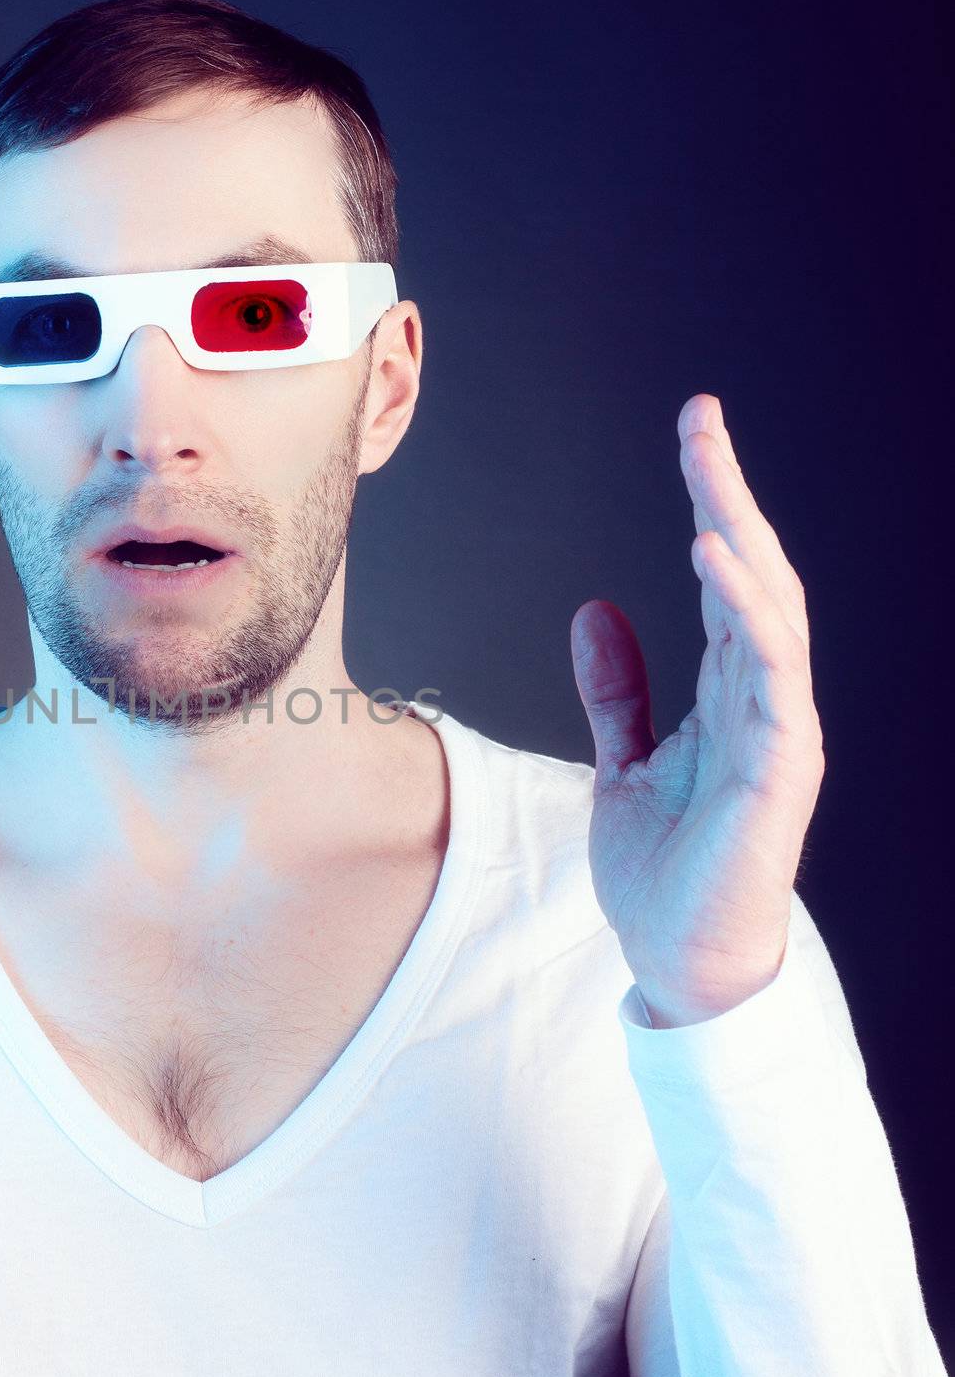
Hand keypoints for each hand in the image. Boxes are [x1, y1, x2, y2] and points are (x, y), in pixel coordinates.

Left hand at [569, 394, 824, 1027]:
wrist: (678, 959)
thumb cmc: (663, 868)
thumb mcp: (623, 760)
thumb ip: (618, 689)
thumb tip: (596, 607)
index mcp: (729, 692)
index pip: (725, 579)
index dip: (711, 505)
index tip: (693, 434)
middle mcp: (763, 699)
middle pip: (754, 575)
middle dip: (728, 494)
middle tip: (701, 418)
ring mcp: (778, 730)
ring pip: (771, 610)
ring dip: (741, 535)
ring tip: (707, 468)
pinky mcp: (779, 768)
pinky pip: (769, 675)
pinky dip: (746, 612)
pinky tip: (711, 558)